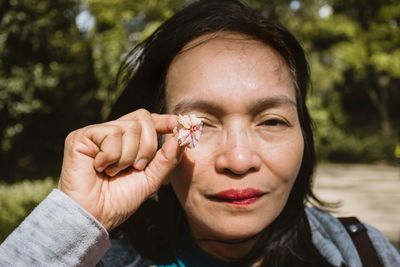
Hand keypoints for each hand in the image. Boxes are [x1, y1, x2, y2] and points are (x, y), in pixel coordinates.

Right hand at [58, 109, 182, 229]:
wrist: (95, 216)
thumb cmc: (119, 200)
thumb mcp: (150, 179)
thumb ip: (167, 158)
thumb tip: (182, 136)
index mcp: (128, 142)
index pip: (148, 120)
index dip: (164, 120)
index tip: (180, 123)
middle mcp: (112, 133)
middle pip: (143, 119)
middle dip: (147, 147)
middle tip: (136, 167)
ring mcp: (96, 133)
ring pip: (129, 128)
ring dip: (127, 157)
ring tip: (113, 172)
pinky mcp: (81, 136)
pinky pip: (111, 134)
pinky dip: (111, 157)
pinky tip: (99, 168)